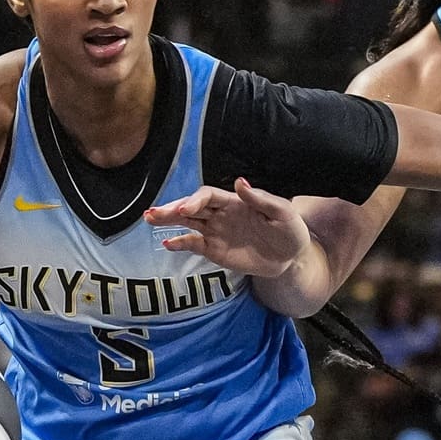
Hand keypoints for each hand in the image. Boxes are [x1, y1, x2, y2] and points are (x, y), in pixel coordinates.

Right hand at [150, 178, 312, 278]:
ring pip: (187, 223)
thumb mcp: (282, 213)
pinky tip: (168, 244)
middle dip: (172, 209)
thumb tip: (240, 182)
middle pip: (191, 208)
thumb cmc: (289, 230)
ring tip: (149, 218)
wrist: (291, 257)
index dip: (195, 201)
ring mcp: (215, 232)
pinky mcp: (215, 250)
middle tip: (153, 213)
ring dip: (168, 221)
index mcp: (234, 201)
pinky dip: (180, 243)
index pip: (208, 196)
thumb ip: (260, 199)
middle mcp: (220, 214)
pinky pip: (194, 244)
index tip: (186, 210)